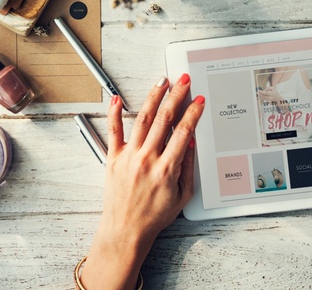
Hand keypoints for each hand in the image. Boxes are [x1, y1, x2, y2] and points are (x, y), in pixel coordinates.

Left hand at [80, 74, 204, 289]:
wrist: (126, 231)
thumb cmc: (154, 216)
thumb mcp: (183, 196)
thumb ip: (188, 167)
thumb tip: (191, 143)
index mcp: (166, 169)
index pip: (183, 132)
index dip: (193, 113)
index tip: (199, 100)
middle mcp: (147, 160)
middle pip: (164, 119)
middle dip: (176, 96)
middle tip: (183, 80)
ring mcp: (128, 157)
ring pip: (143, 119)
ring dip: (153, 97)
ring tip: (161, 81)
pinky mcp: (113, 158)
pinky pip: (113, 132)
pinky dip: (114, 113)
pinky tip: (117, 99)